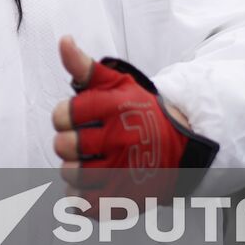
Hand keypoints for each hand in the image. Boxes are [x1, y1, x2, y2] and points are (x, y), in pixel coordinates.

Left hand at [50, 36, 216, 200]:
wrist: (181, 148)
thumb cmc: (142, 113)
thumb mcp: (117, 83)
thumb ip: (85, 65)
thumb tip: (64, 41)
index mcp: (115, 109)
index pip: (63, 115)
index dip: (65, 117)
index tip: (78, 119)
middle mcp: (120, 140)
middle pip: (63, 147)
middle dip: (68, 143)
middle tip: (85, 142)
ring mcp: (123, 172)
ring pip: (70, 175)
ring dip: (74, 169)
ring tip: (90, 162)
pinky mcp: (125, 200)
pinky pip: (84, 203)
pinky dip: (80, 196)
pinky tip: (92, 184)